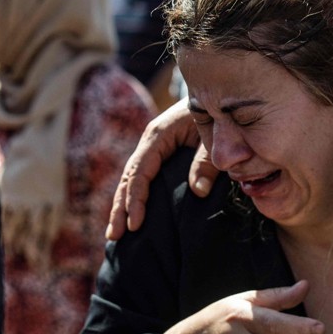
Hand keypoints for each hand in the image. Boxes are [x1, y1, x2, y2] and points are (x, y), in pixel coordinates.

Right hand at [106, 99, 218, 238]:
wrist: (217, 97)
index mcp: (158, 135)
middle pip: (128, 177)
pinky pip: (141, 179)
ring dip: (121, 206)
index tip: (135, 224)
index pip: (140, 171)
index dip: (136, 199)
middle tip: (115, 236)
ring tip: (114, 235)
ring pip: (130, 180)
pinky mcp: (159, 156)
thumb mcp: (214, 136)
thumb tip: (199, 192)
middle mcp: (149, 142)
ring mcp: (152, 149)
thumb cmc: (217, 115)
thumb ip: (207, 161)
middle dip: (120, 208)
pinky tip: (130, 218)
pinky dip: (133, 198)